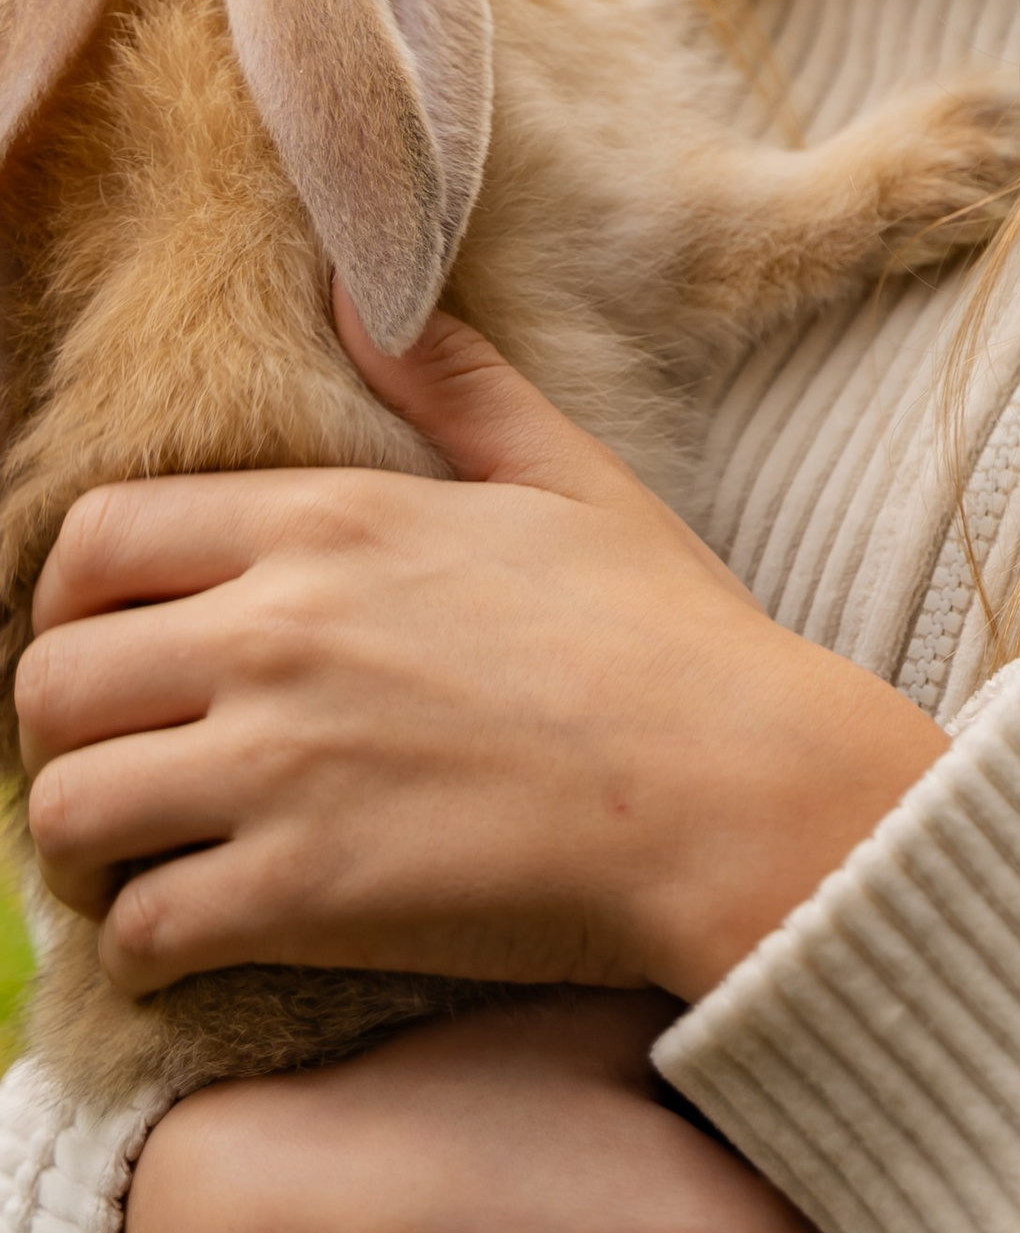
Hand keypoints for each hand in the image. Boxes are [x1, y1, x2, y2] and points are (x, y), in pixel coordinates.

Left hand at [16, 295, 948, 1004]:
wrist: (737, 787)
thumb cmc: (667, 635)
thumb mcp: (566, 474)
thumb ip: (449, 383)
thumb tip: (360, 285)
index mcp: (329, 524)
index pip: (96, 539)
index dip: (71, 602)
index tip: (118, 648)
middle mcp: (277, 634)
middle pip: (50, 681)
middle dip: (69, 733)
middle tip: (130, 767)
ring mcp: (280, 767)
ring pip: (64, 810)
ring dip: (91, 848)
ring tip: (149, 859)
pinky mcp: (300, 895)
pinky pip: (139, 931)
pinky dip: (151, 946)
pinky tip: (209, 940)